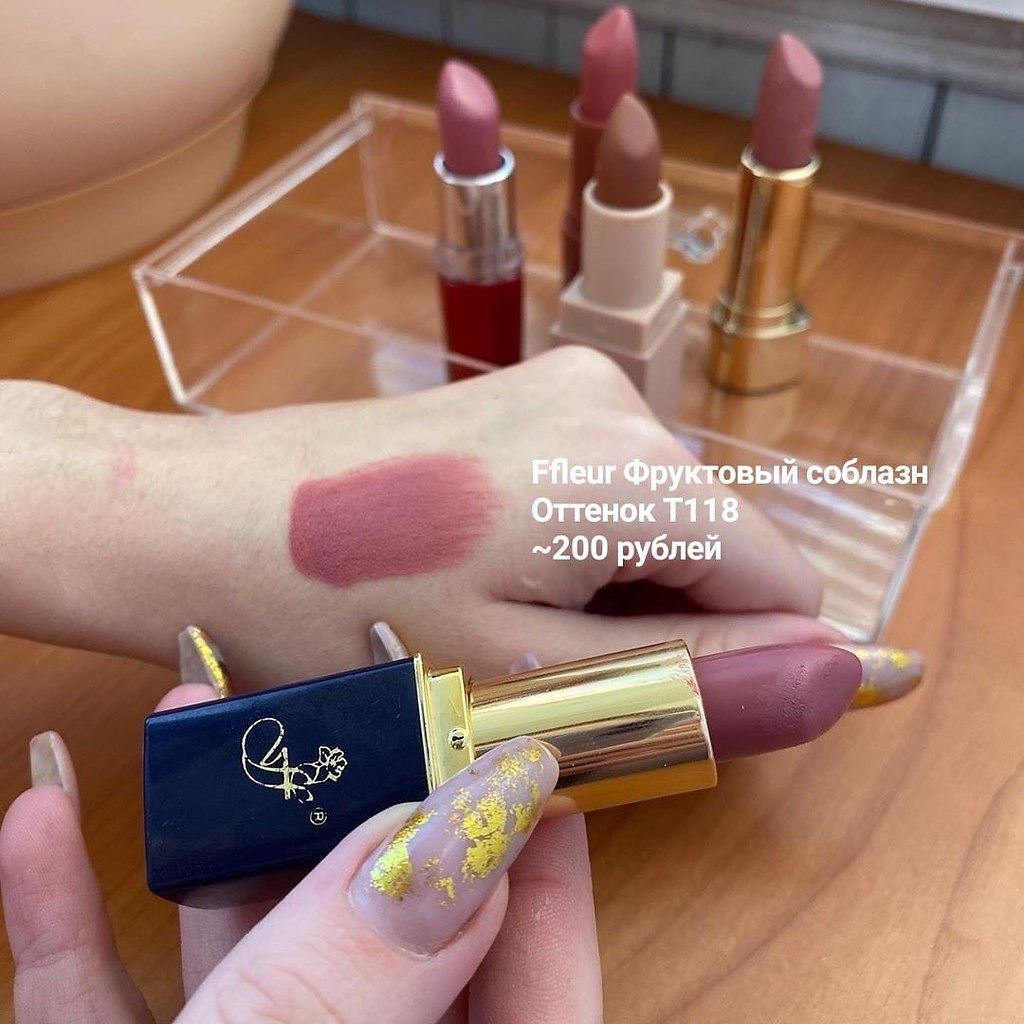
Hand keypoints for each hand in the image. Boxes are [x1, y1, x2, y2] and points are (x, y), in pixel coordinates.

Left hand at [0, 348, 835, 688]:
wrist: (199, 524)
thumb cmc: (340, 620)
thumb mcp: (525, 682)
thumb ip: (697, 681)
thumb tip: (842, 674)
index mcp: (625, 466)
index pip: (780, 579)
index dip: (728, 663)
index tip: (619, 696)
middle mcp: (615, 398)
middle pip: (721, 548)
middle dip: (659, 628)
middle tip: (534, 668)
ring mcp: (567, 384)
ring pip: (664, 527)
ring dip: (613, 598)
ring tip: (496, 622)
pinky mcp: (529, 394)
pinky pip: (608, 494)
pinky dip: (578, 556)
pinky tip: (486, 576)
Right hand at [1, 707, 599, 1021]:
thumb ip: (376, 962)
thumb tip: (482, 807)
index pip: (529, 953)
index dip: (526, 834)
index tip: (504, 724)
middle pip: (377, 925)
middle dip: (339, 799)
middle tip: (330, 691)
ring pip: (247, 947)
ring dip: (203, 832)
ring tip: (186, 709)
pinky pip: (106, 1011)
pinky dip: (69, 924)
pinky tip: (38, 813)